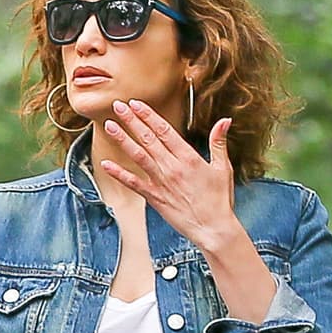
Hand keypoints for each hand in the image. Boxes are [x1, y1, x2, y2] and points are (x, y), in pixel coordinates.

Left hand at [100, 100, 236, 250]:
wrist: (212, 228)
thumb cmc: (219, 200)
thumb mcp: (223, 168)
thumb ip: (219, 143)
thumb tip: (225, 120)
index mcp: (188, 157)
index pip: (164, 130)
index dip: (148, 115)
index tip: (136, 104)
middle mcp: (172, 167)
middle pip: (148, 138)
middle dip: (131, 121)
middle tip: (118, 106)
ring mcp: (161, 182)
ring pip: (138, 156)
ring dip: (123, 139)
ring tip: (109, 125)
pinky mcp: (154, 198)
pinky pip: (133, 183)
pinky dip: (119, 173)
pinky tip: (106, 164)